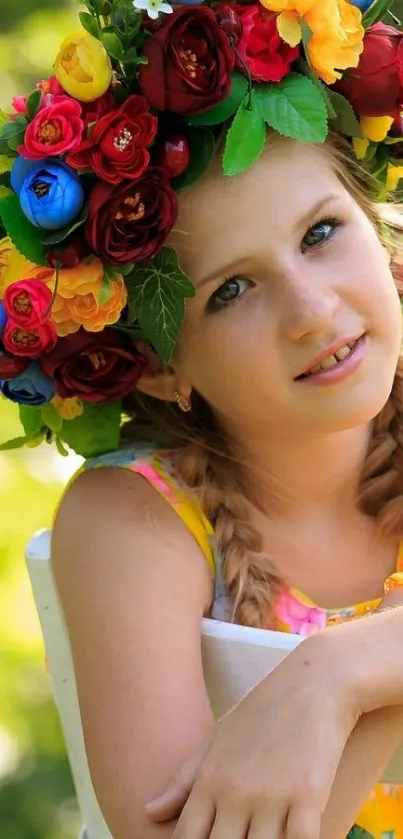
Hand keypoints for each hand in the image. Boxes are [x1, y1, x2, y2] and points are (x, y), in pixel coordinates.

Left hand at [146, 631, 359, 838]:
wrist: (315, 682)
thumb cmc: (263, 712)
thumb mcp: (217, 740)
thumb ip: (183, 781)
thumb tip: (148, 812)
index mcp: (209, 781)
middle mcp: (235, 793)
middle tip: (236, 838)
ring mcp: (271, 797)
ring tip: (264, 837)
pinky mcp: (309, 797)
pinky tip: (294, 838)